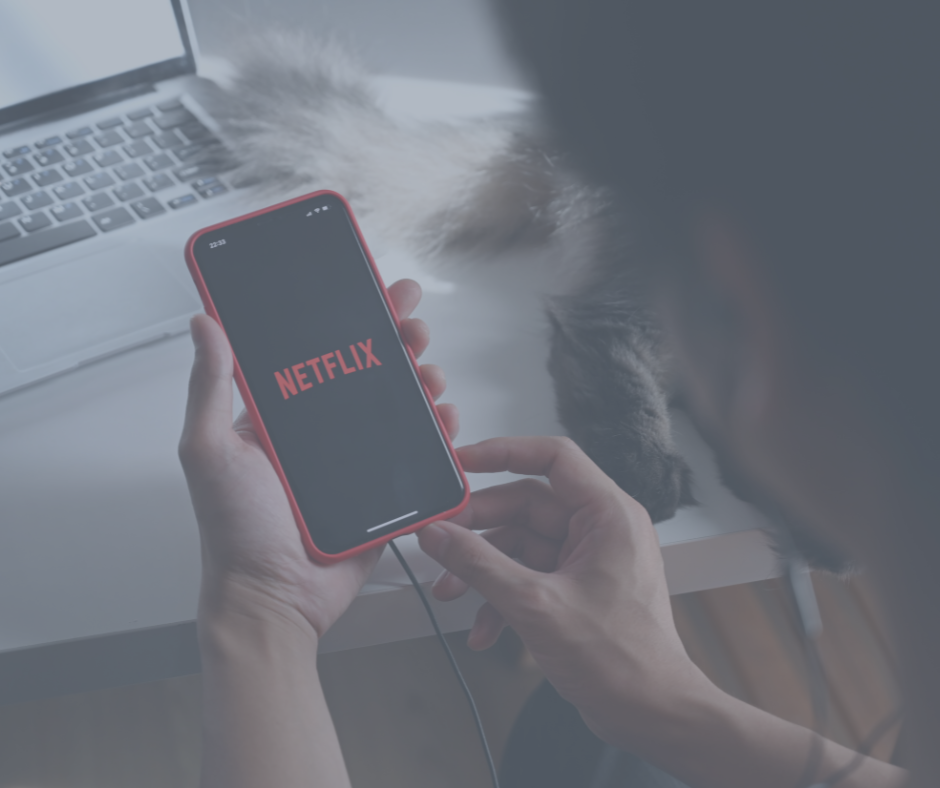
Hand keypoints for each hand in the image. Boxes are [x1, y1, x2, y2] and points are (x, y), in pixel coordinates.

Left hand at [179, 279, 457, 637]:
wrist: (276, 600)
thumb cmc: (235, 533)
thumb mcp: (211, 451)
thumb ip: (209, 387)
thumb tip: (203, 324)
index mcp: (281, 416)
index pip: (316, 352)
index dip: (343, 318)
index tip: (365, 289)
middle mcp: (319, 432)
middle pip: (366, 370)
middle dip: (395, 339)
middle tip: (411, 321)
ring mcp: (353, 459)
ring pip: (396, 406)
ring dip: (420, 379)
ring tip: (429, 370)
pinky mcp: (381, 489)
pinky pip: (415, 452)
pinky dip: (436, 431)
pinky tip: (443, 417)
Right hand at [417, 436, 705, 745]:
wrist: (650, 715)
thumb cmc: (623, 661)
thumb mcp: (535, 605)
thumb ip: (479, 564)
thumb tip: (439, 535)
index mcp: (608, 514)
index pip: (552, 458)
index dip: (504, 453)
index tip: (462, 462)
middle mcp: (600, 529)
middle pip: (525, 505)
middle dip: (478, 528)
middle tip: (440, 540)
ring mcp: (588, 559)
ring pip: (521, 543)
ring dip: (483, 569)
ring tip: (450, 592)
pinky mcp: (576, 587)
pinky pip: (528, 574)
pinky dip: (501, 596)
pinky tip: (483, 628)